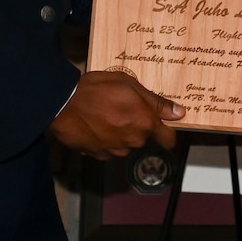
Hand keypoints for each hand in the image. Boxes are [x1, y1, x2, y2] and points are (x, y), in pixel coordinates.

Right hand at [50, 71, 184, 158]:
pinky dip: (107, 140)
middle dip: (139, 126)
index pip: (169, 140)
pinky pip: (110, 149)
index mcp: (145, 123)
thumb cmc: (96, 89)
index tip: (164, 127)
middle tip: (125, 108)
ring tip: (107, 114)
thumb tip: (179, 113)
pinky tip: (96, 125)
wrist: (62, 104)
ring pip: (127, 144)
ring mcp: (116, 151)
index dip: (168, 133)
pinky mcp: (99, 155)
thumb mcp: (129, 84)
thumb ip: (156, 101)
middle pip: (145, 138)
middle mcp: (134, 141)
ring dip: (122, 133)